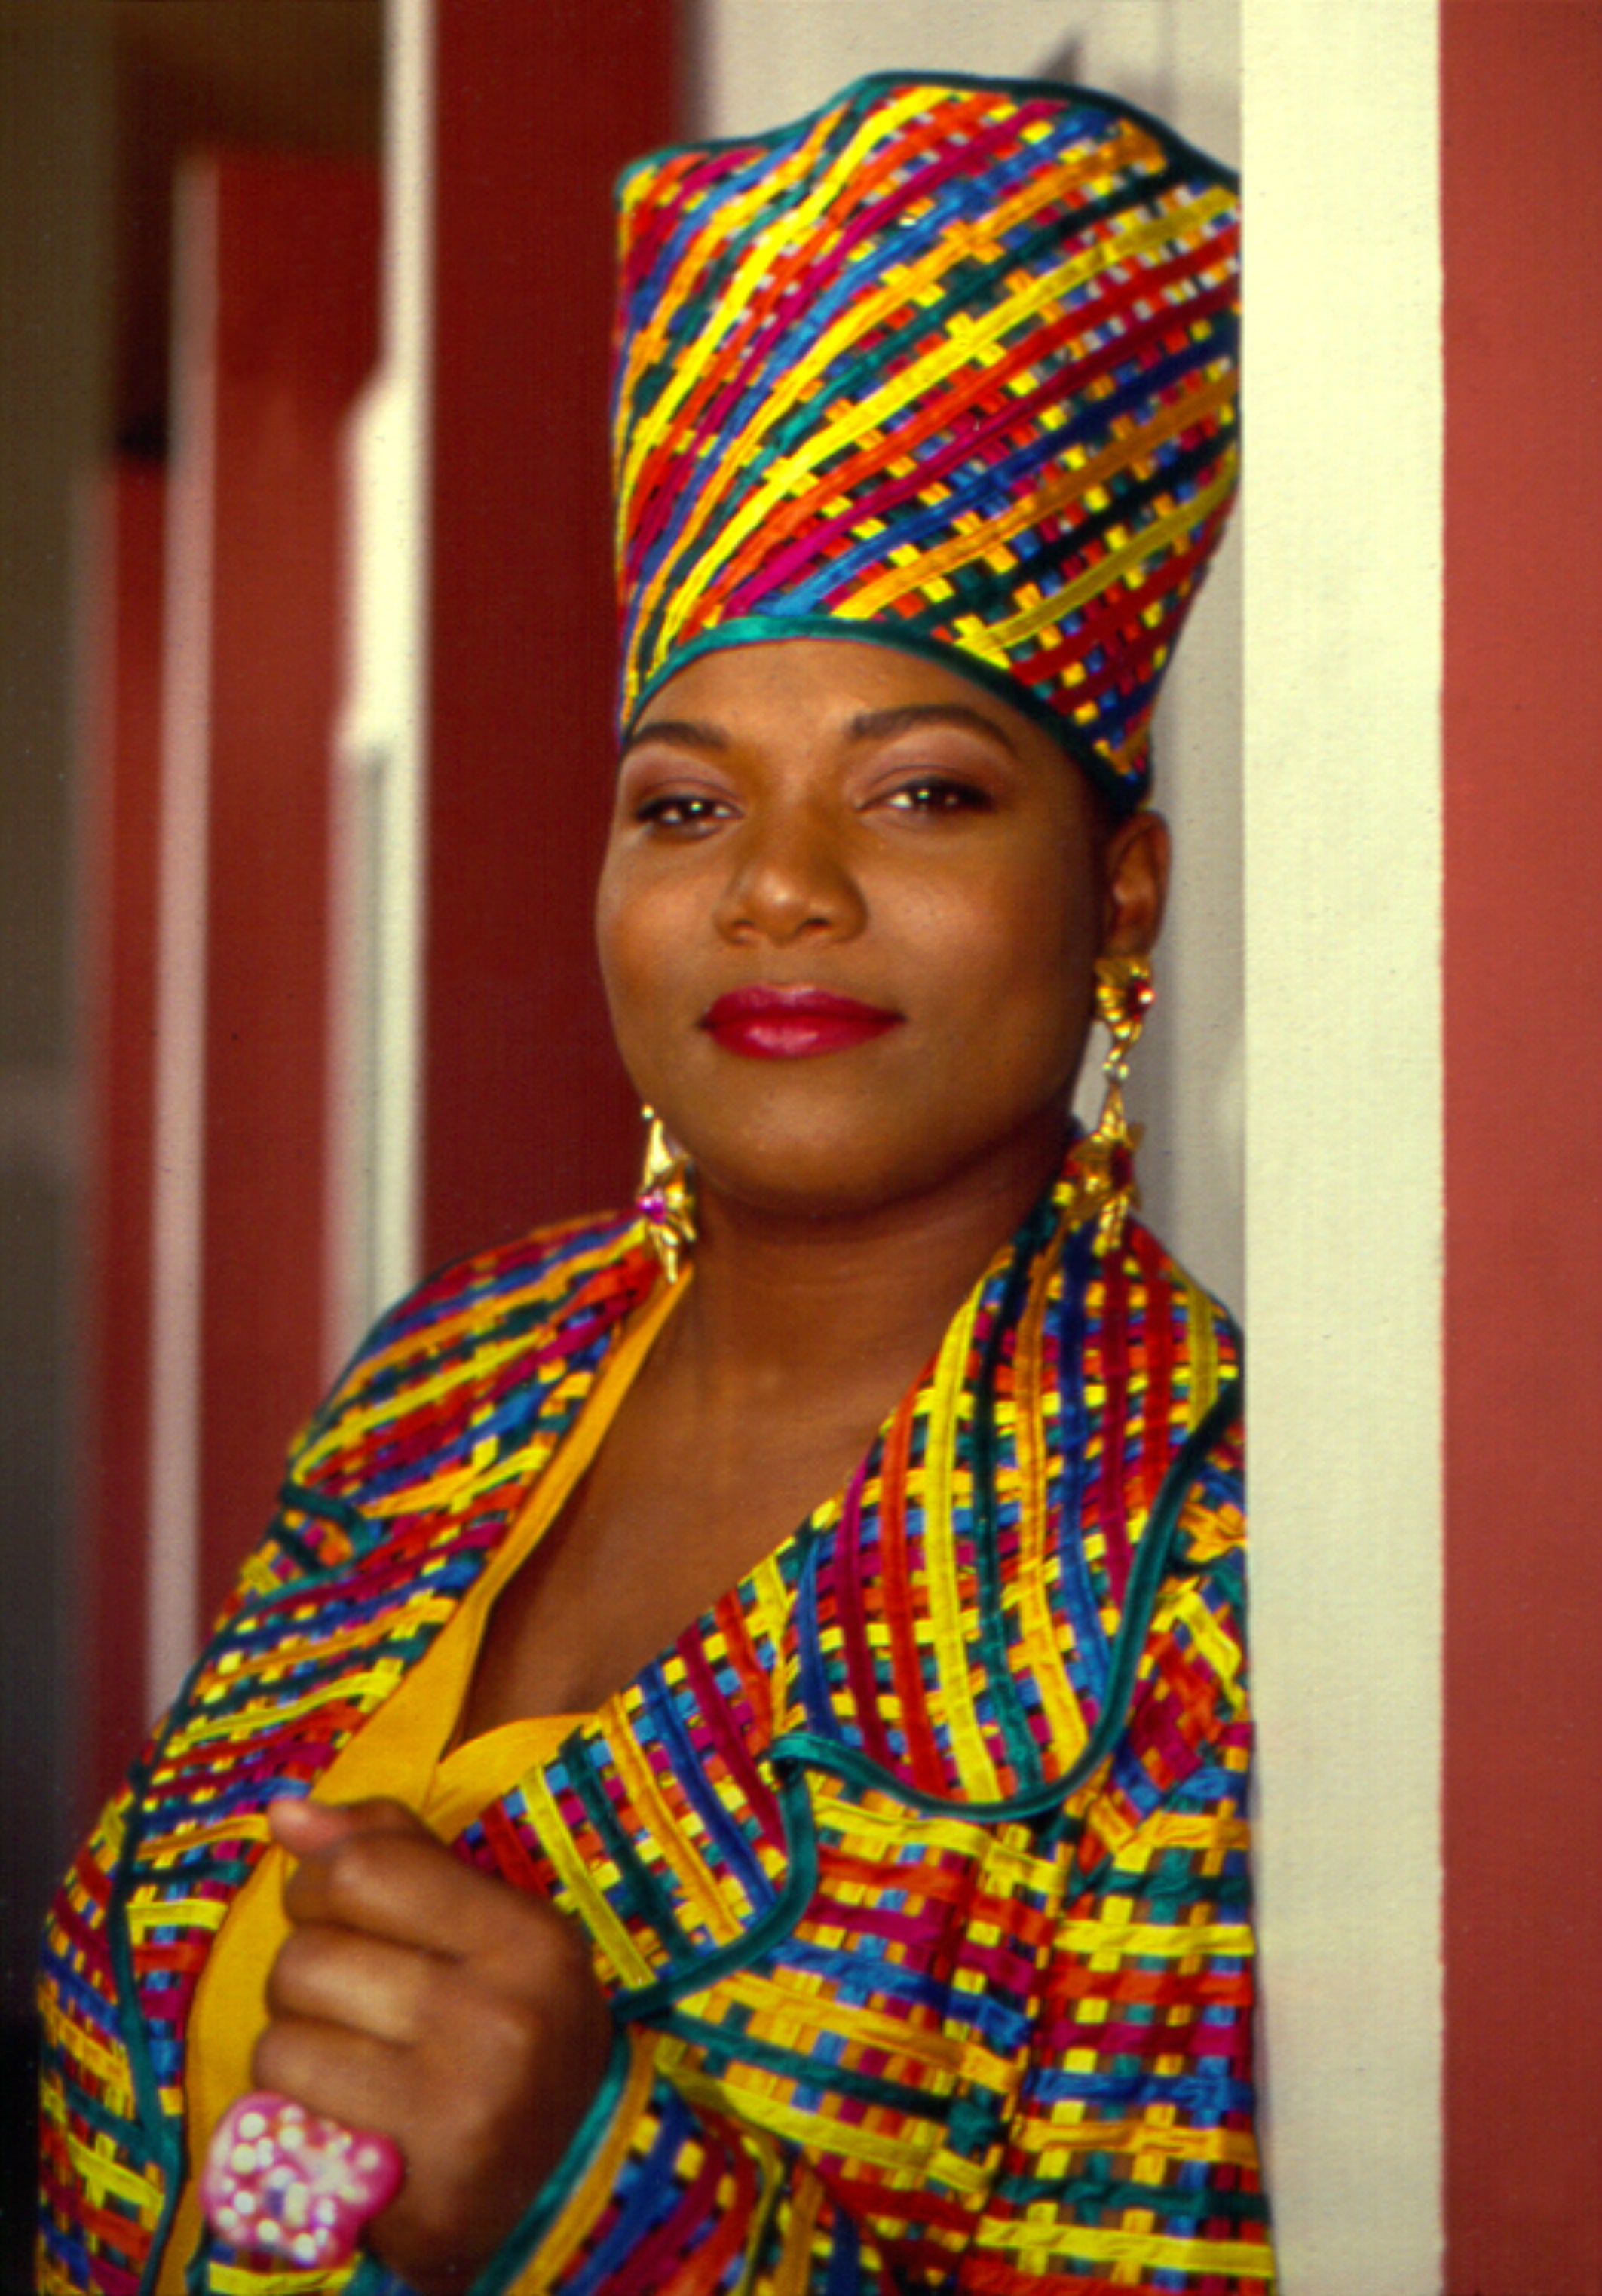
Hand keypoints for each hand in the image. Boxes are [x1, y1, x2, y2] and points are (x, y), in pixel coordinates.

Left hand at [258, 1796, 612, 2294]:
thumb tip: (284, 1812)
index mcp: (527, 1940)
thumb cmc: (516, 2024)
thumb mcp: (488, 1924)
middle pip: (306, 1959)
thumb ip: (393, 1854)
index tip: (341, 1911)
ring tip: (353, 2062)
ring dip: (296, 2048)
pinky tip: (351, 2119)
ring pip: (280, 2044)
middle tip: (354, 2003)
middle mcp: (498, 2024)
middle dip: (307, 1974)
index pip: (360, 1871)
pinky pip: (284, 2125)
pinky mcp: (410, 2201)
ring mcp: (455, 2118)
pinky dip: (296, 2116)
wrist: (577, 2176)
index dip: (321, 1884)